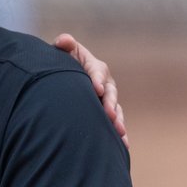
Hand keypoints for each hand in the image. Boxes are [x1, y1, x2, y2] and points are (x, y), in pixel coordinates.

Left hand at [54, 33, 128, 147]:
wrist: (64, 78)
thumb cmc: (63, 62)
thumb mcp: (63, 51)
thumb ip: (64, 45)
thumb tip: (64, 41)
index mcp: (95, 67)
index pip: (97, 72)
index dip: (97, 79)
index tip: (96, 88)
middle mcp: (105, 83)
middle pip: (110, 93)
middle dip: (110, 104)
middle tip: (109, 114)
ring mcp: (107, 99)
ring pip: (115, 110)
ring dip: (118, 121)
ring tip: (119, 132)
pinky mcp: (105, 113)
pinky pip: (114, 123)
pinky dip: (119, 134)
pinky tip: (123, 145)